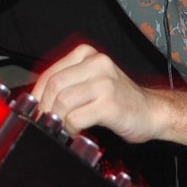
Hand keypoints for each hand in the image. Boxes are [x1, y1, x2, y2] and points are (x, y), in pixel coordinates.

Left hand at [31, 43, 158, 142]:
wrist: (152, 112)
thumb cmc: (120, 99)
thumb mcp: (92, 81)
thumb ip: (68, 83)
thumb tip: (36, 99)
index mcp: (88, 55)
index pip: (50, 72)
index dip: (37, 94)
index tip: (34, 109)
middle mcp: (97, 63)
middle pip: (54, 86)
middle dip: (44, 108)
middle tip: (46, 122)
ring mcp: (105, 82)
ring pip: (62, 102)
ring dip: (57, 120)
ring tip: (62, 127)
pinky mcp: (109, 103)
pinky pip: (76, 118)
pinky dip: (70, 129)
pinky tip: (76, 131)